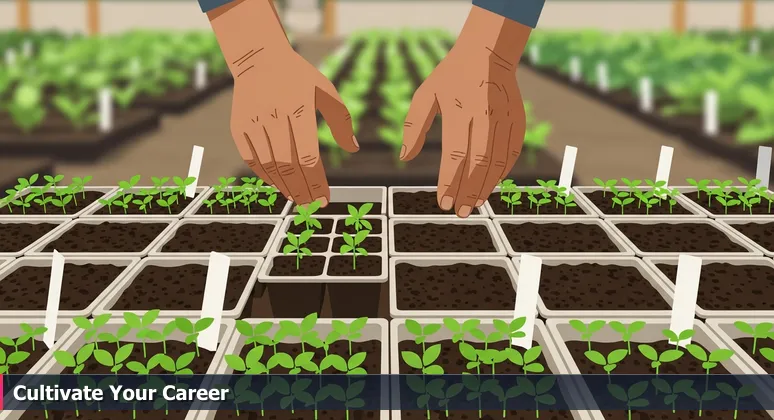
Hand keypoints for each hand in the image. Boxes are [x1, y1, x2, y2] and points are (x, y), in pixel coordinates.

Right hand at [209, 0, 357, 206]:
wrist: (258, 59)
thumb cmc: (299, 77)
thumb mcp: (326, 91)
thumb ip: (341, 119)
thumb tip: (354, 148)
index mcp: (298, 109)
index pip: (308, 156)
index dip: (316, 181)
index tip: (325, 198)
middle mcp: (273, 117)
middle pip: (287, 166)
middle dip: (301, 191)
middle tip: (311, 206)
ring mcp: (253, 123)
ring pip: (268, 166)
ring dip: (284, 187)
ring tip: (297, 198)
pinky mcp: (239, 127)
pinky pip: (252, 159)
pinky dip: (265, 176)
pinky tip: (279, 184)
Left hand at [401, 6, 531, 216]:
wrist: (487, 53)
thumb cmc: (450, 77)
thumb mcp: (425, 95)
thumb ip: (413, 127)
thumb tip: (404, 158)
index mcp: (458, 109)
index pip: (455, 154)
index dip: (449, 182)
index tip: (443, 203)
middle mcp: (484, 115)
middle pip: (478, 162)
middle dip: (468, 191)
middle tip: (460, 211)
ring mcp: (504, 118)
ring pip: (497, 161)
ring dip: (486, 186)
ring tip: (474, 204)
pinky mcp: (517, 121)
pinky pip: (511, 154)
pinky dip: (501, 173)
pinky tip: (489, 186)